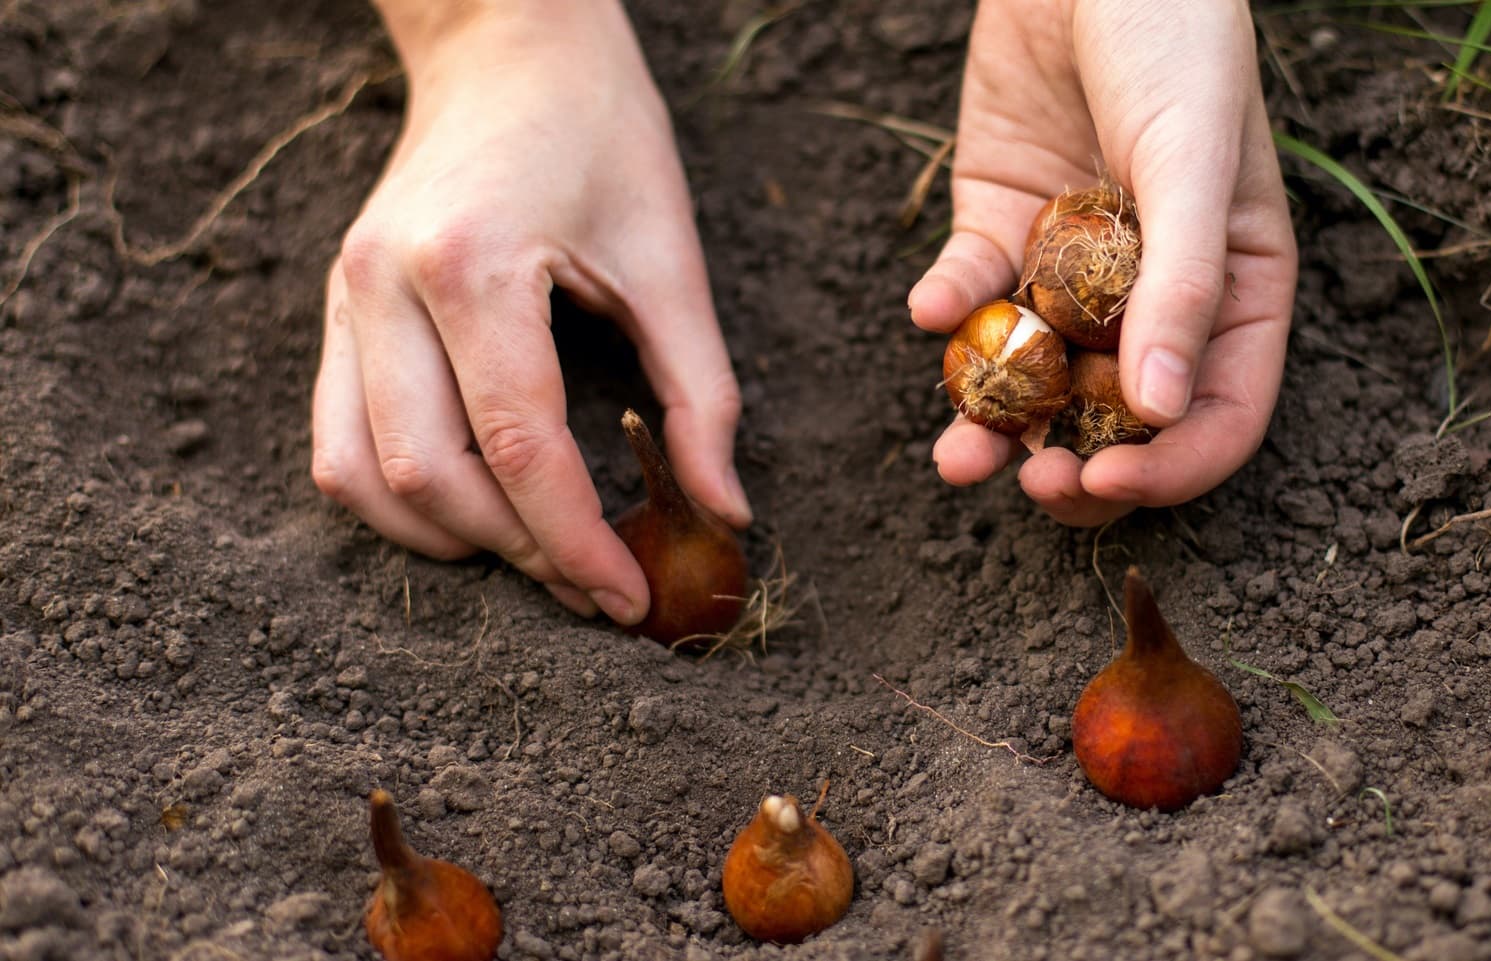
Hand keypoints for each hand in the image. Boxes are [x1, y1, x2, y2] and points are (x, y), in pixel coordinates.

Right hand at [311, 0, 749, 623]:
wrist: (509, 50)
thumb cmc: (602, 137)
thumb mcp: (672, 259)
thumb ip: (702, 395)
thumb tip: (727, 515)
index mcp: (472, 264)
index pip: (519, 446)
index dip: (578, 542)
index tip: (630, 600)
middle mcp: (384, 285)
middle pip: (431, 476)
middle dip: (519, 554)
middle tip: (596, 586)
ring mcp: (345, 299)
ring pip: (362, 478)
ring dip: (451, 541)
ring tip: (538, 557)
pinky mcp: (337, 311)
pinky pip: (337, 444)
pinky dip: (400, 501)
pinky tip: (475, 514)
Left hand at [908, 0, 1296, 525]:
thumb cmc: (1174, 43)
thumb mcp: (1195, 162)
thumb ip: (1185, 285)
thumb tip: (1162, 413)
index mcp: (1234, 291)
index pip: (1217, 414)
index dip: (1168, 468)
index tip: (1106, 485)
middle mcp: (1153, 295)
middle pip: (1119, 419)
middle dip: (1073, 463)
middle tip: (1030, 484)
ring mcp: (1071, 269)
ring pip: (1035, 376)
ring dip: (994, 423)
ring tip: (957, 456)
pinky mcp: (999, 228)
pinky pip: (971, 293)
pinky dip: (947, 310)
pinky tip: (929, 310)